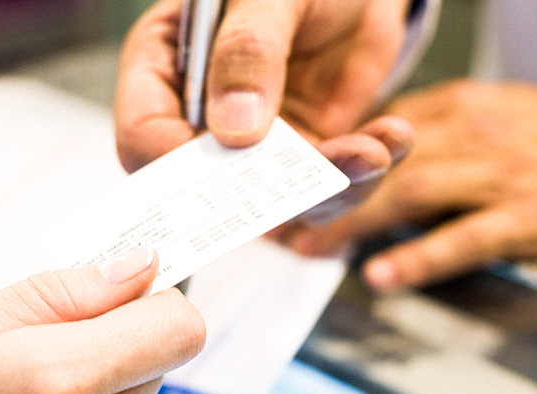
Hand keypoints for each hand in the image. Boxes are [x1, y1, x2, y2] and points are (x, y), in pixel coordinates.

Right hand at [115, 0, 410, 171]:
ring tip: (373, 151)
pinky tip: (393, 136)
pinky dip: (365, 171)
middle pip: (206, 186)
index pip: (143, 134)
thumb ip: (248, 50)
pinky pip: (327, 186)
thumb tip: (233, 130)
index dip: (173, 162)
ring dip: (329, 187)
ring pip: (276, 199)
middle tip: (313, 183)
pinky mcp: (305, 152)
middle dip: (264, 193)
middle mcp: (201, 116)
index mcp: (164, 68)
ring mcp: (254, 142)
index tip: (229, 163)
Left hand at [271, 80, 536, 290]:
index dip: (321, 165)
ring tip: (312, 248)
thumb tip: (361, 161)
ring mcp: (498, 175)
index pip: (370, 136)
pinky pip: (463, 238)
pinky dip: (418, 257)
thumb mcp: (481, 114)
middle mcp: (469, 135)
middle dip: (323, 197)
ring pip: (411, 195)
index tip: (285, 188)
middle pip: (380, 165)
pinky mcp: (527, 215)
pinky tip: (381, 273)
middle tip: (282, 224)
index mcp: (451, 109)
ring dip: (353, 225)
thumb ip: (422, 135)